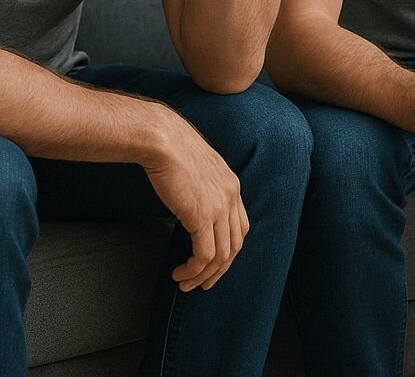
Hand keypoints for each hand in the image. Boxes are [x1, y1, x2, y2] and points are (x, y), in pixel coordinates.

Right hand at [142, 110, 249, 291]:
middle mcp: (231, 197)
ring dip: (203, 275)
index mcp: (232, 186)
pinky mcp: (202, 216)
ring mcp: (219, 207)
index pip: (240, 227)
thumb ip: (202, 187)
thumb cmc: (173, 150)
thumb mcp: (197, 169)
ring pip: (221, 255)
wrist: (164, 140)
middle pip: (235, 245)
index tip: (211, 265)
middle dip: (219, 270)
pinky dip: (193, 270)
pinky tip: (179, 273)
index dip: (228, 250)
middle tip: (201, 284)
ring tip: (185, 283)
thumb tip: (192, 205)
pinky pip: (204, 255)